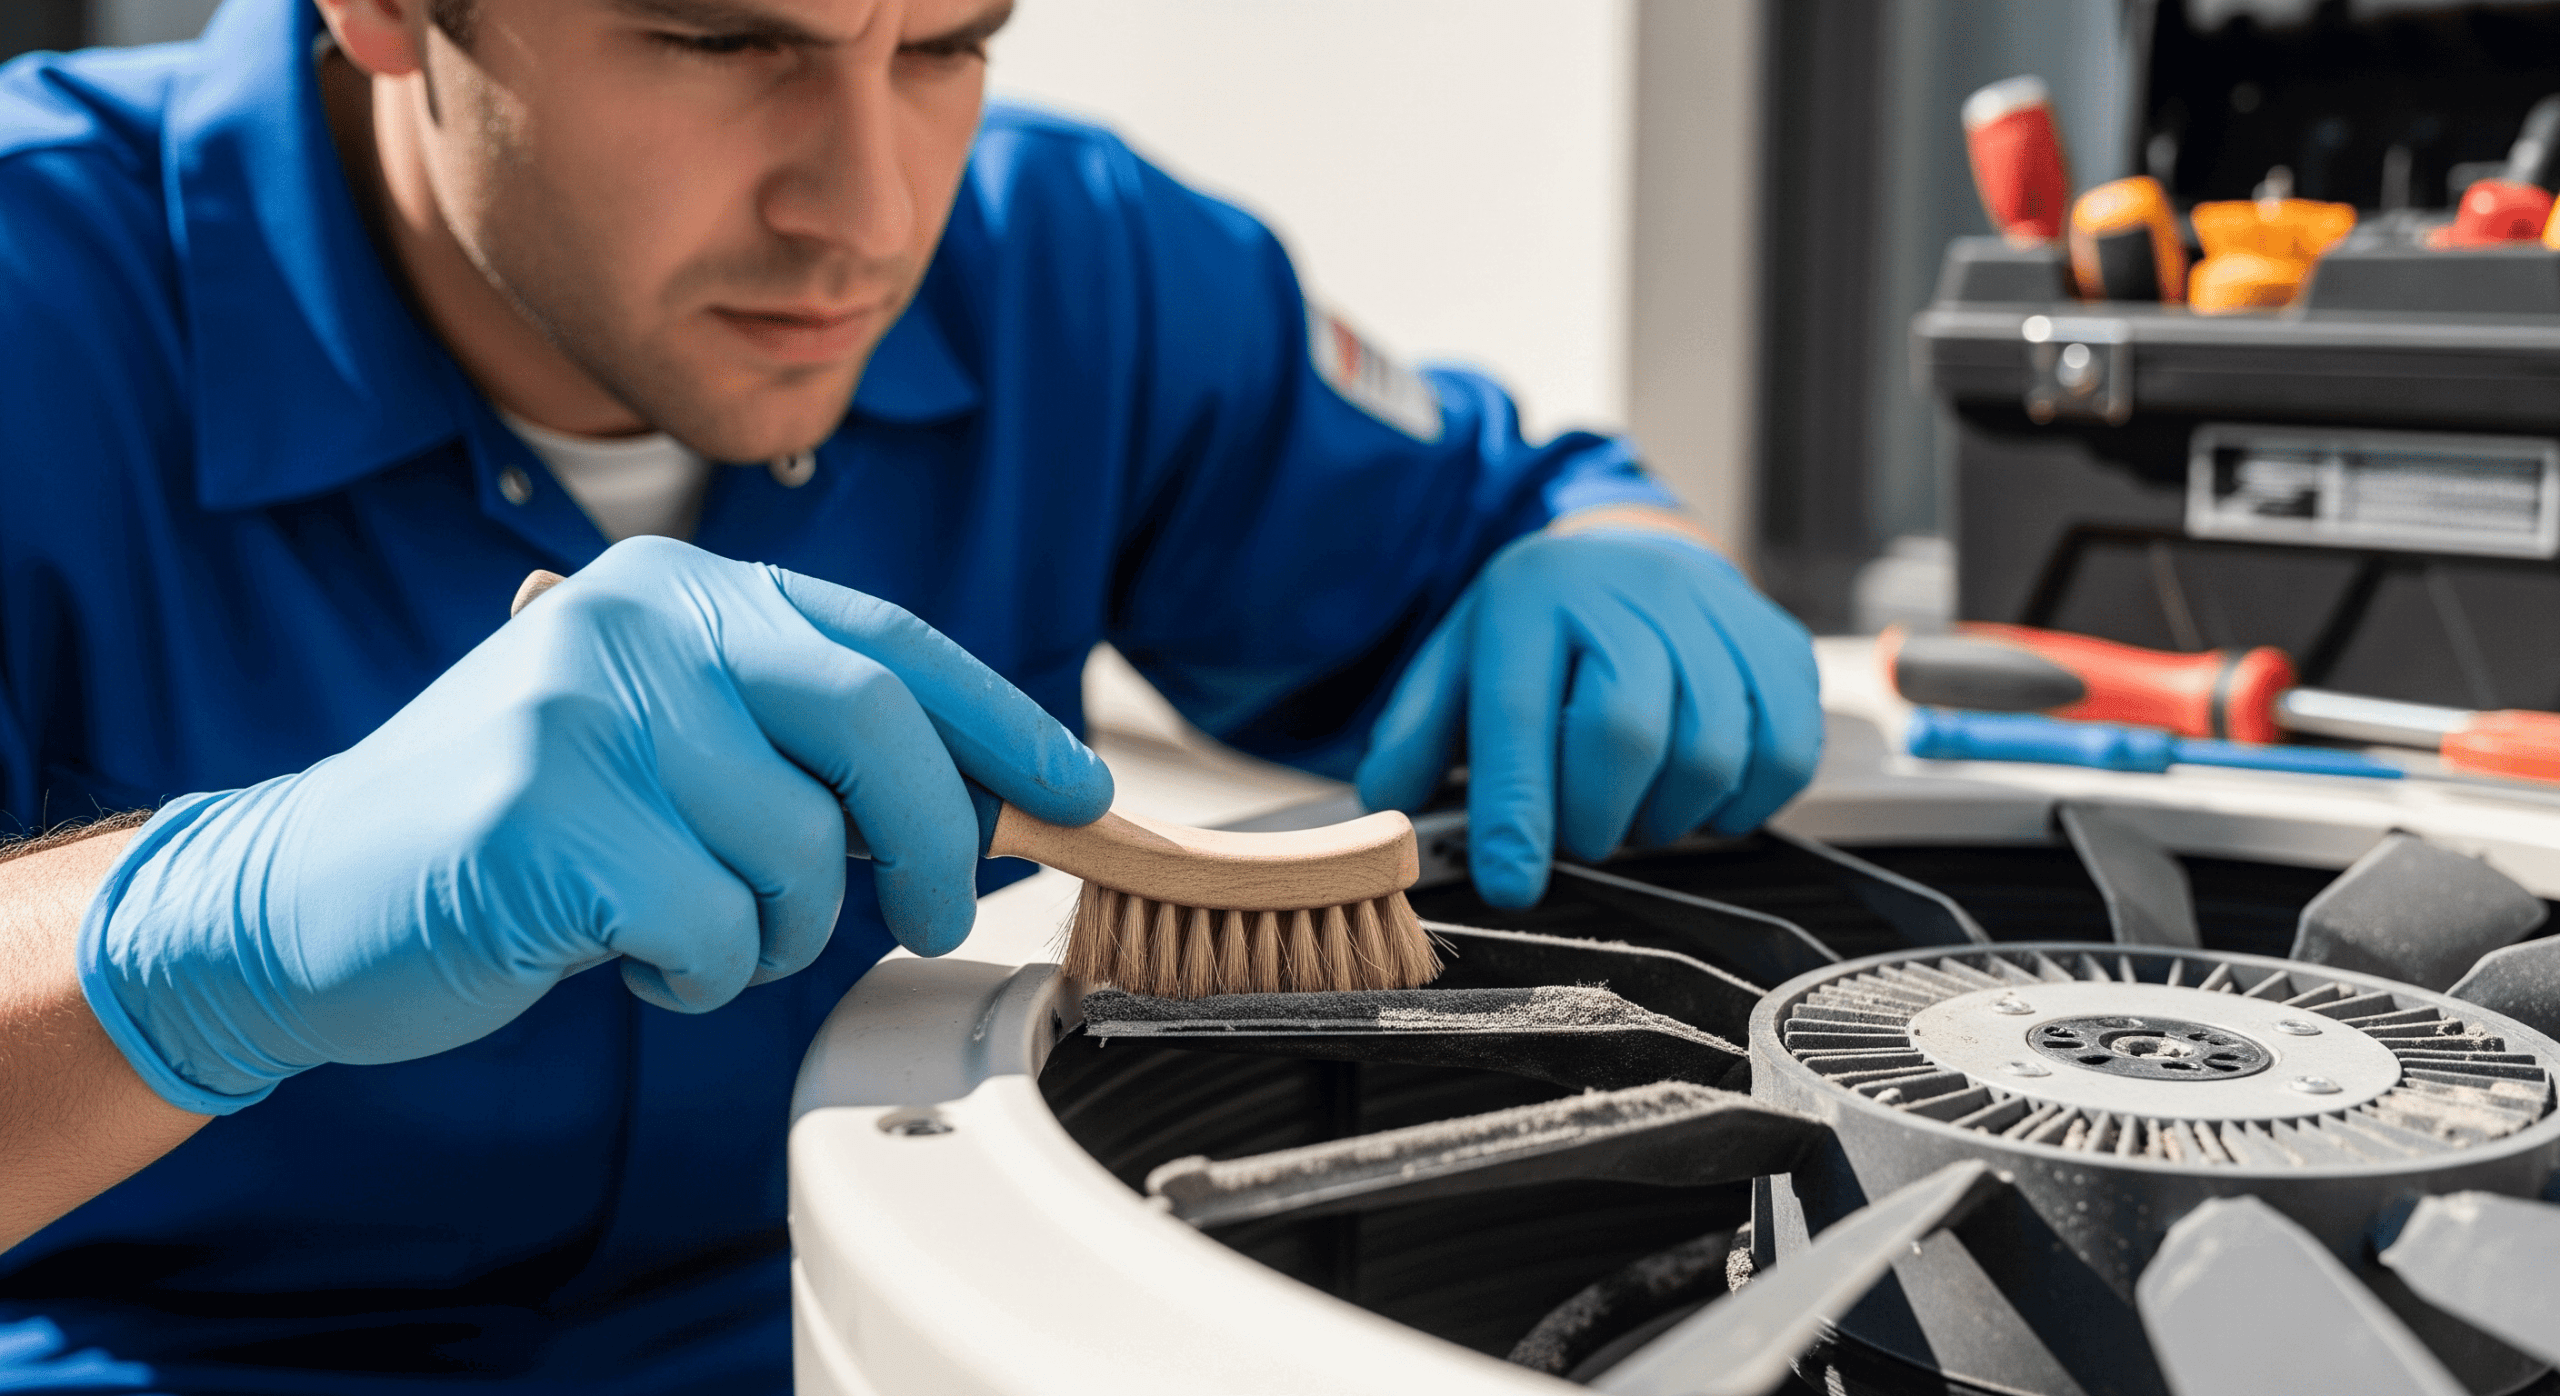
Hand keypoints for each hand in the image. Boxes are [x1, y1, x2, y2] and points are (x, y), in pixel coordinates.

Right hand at [79, 537, 1111, 1114]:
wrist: (305, 893)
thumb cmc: (520, 830)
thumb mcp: (662, 742)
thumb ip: (797, 741)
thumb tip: (986, 796)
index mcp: (681, 589)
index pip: (889, 639)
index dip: (1002, 719)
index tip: (1081, 789)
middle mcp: (639, 620)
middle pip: (875, 724)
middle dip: (939, 840)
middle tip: (939, 914)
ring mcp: (586, 710)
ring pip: (801, 853)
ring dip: (774, 932)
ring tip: (689, 928)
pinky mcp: (544, 815)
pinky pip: (713, 927)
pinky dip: (696, 974)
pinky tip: (627, 960)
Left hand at [1355, 519, 1821, 906]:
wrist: (1629, 554)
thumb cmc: (1540, 632)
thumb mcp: (1458, 663)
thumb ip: (1416, 736)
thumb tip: (1392, 807)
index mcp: (1534, 598)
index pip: (1521, 715)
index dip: (1517, 812)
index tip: (1512, 885)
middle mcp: (1630, 594)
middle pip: (1626, 735)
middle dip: (1596, 817)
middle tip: (1581, 833)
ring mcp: (1716, 615)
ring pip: (1710, 754)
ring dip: (1666, 817)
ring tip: (1635, 808)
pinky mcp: (1780, 647)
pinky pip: (1782, 755)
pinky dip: (1741, 803)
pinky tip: (1698, 793)